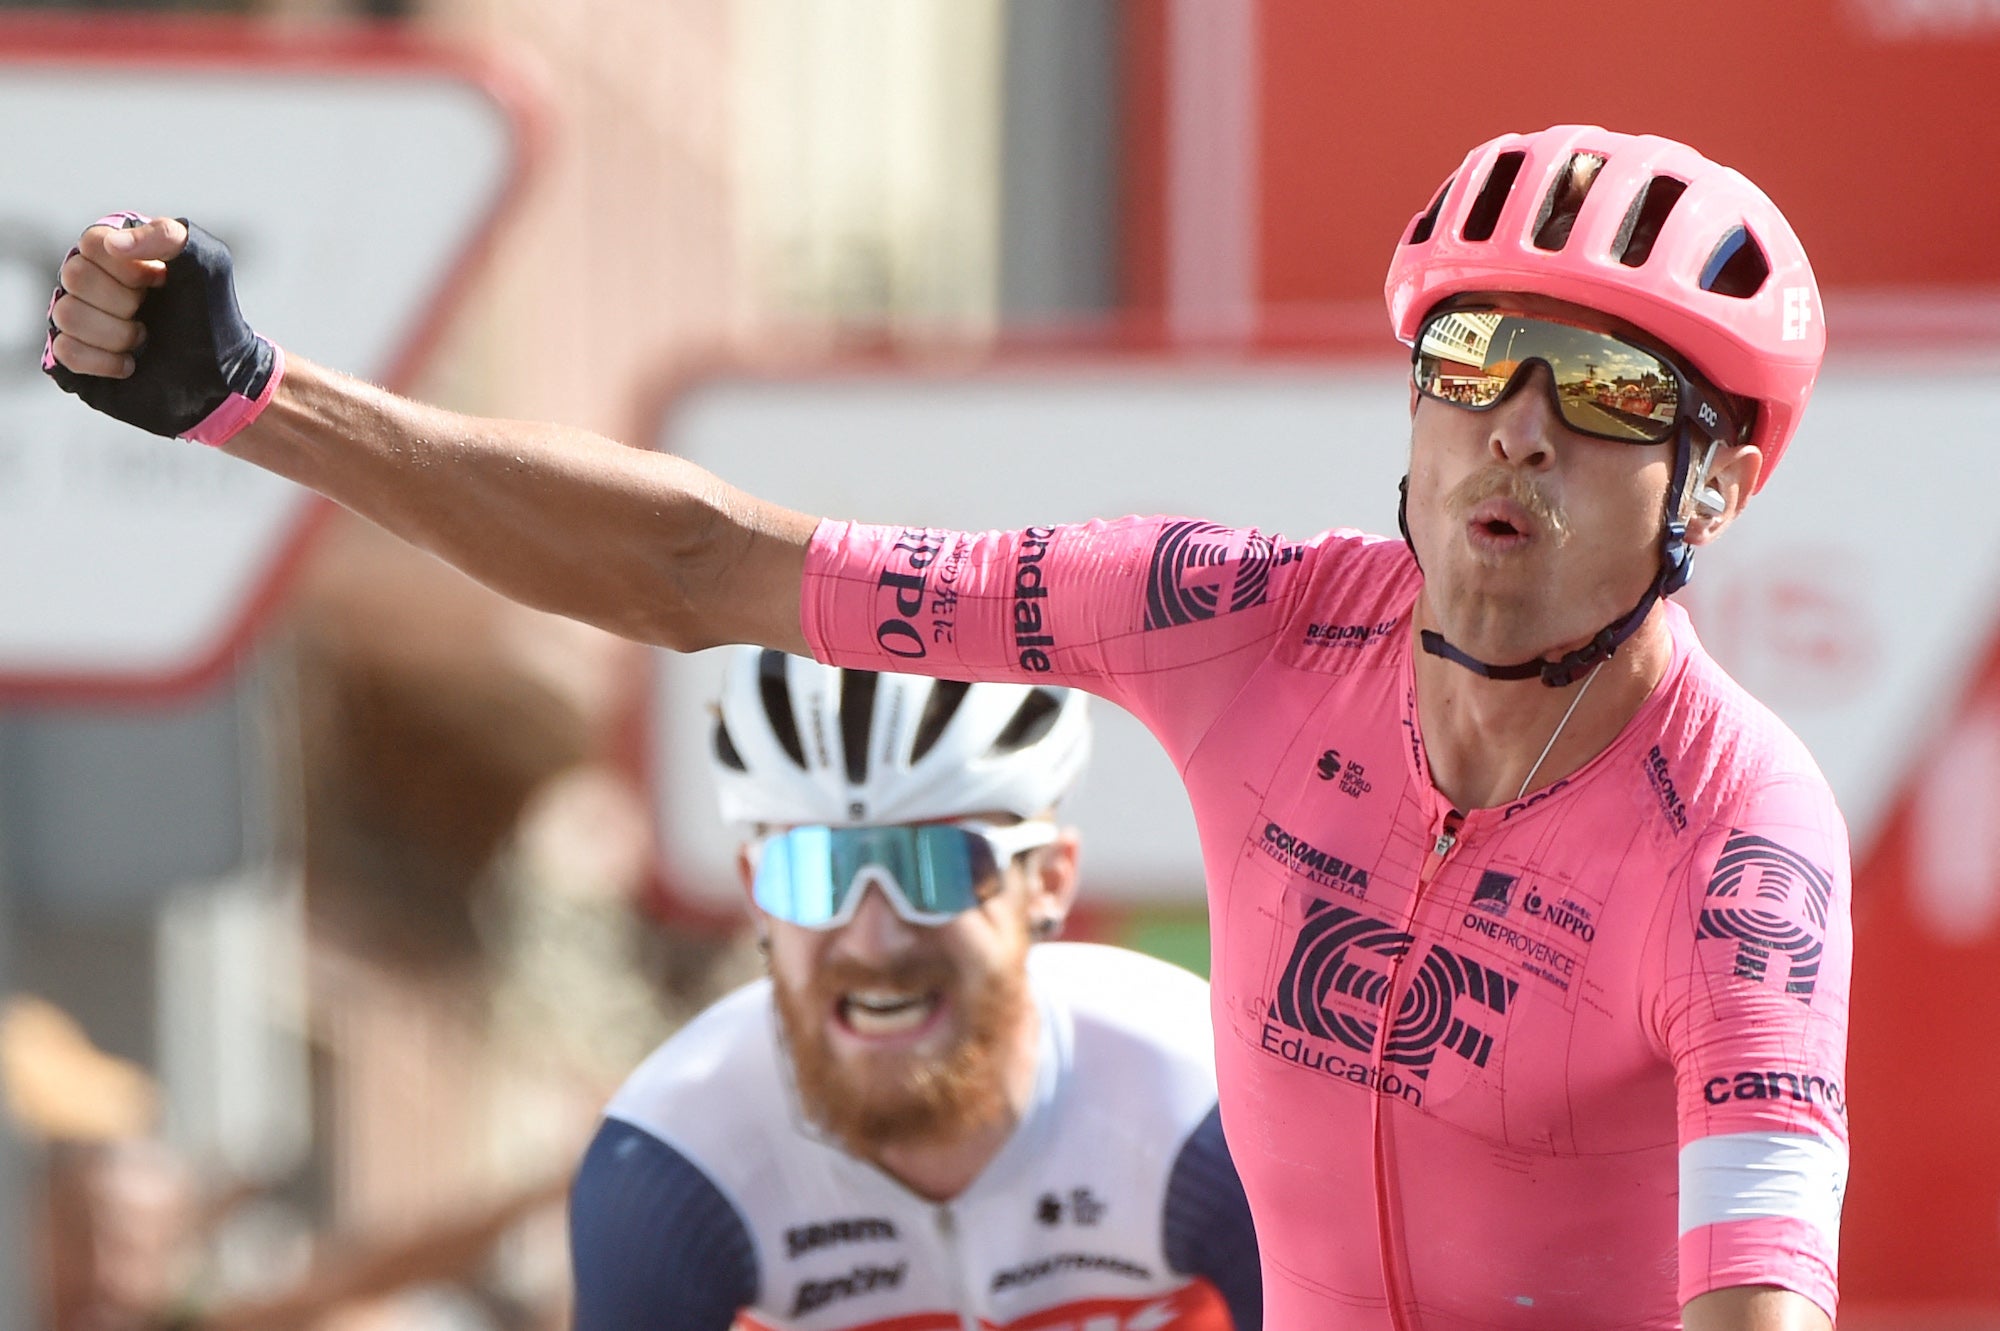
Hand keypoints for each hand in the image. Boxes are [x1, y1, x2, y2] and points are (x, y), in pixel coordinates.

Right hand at [43, 213, 282, 445]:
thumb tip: (113, 243)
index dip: (128, 267)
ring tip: (144, 338)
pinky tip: (130, 364)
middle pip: (75, 276)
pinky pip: (65, 350)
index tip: (160, 281)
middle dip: (123, 301)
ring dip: (116, 334)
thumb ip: (167, 236)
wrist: (220, 375)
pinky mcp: (75, 354)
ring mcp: (80, 317)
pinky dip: (104, 361)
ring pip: (67, 314)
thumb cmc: (212, 316)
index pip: (92, 242)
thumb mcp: (208, 265)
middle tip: (150, 313)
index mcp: (117, 253)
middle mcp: (92, 281)